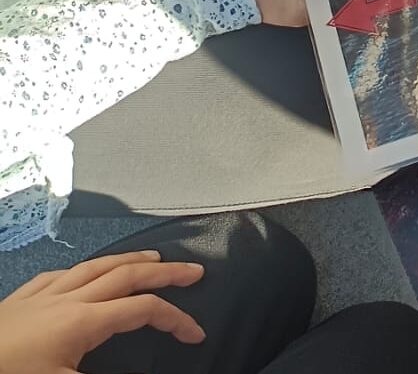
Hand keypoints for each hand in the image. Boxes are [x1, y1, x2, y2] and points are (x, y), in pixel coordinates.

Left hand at [0, 251, 205, 373]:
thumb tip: (144, 373)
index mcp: (83, 321)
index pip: (144, 311)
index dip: (176, 320)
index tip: (195, 334)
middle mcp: (67, 300)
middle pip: (127, 276)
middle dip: (165, 273)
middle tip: (193, 271)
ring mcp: (41, 297)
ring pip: (95, 267)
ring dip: (129, 260)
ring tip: (152, 259)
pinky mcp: (18, 302)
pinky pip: (58, 275)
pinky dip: (83, 270)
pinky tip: (85, 273)